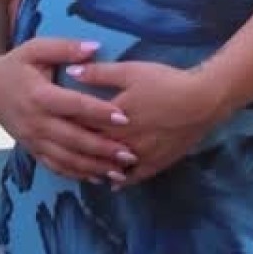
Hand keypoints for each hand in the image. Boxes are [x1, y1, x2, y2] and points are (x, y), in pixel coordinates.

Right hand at [0, 37, 134, 181]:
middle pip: (73, 139)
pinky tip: (98, 178)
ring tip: (121, 172)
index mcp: (39, 95)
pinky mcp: (32, 149)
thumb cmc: (16, 64)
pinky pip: (55, 166)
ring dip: (94, 167)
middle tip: (131, 154)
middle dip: (103, 149)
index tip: (125, 118)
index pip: (74, 106)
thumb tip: (95, 47)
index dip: (99, 112)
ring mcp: (33, 139)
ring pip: (66, 158)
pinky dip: (77, 174)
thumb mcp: (36, 48)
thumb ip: (65, 47)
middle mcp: (36, 122)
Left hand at [71, 60, 224, 185]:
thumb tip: (70, 71)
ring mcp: (138, 156)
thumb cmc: (165, 82)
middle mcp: (120, 142)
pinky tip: (113, 182)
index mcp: (111, 118)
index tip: (50, 120)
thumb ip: (100, 73)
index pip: (79, 123)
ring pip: (109, 167)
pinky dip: (120, 180)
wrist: (202, 101)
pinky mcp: (155, 164)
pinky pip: (133, 178)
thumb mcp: (131, 71)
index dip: (63, 121)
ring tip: (83, 166)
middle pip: (92, 147)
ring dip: (95, 167)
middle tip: (59, 145)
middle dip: (75, 147)